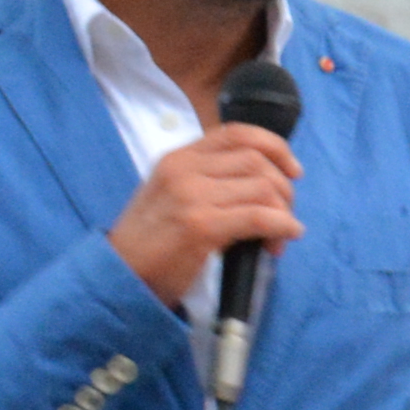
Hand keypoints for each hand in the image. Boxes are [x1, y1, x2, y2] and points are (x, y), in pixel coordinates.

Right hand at [105, 123, 301, 306]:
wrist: (117, 276)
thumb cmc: (150, 244)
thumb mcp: (171, 196)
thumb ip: (208, 181)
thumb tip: (263, 184)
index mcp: (178, 158)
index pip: (237, 133)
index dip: (274, 146)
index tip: (292, 170)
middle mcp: (184, 169)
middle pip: (257, 160)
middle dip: (283, 188)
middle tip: (286, 216)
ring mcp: (191, 196)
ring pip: (262, 187)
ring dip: (284, 212)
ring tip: (280, 237)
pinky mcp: (201, 226)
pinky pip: (259, 217)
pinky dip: (282, 226)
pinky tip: (284, 238)